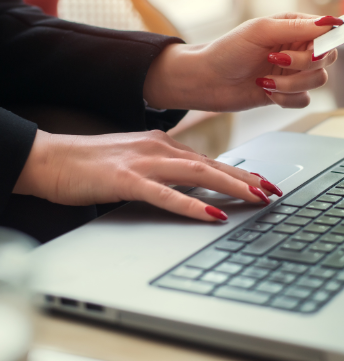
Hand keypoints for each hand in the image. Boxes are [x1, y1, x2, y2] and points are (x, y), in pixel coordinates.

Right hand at [13, 129, 281, 220]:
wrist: (52, 158)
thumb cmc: (94, 163)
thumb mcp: (138, 162)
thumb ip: (166, 170)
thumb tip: (194, 185)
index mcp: (164, 145)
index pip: (211, 160)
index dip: (241, 172)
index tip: (264, 183)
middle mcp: (160, 149)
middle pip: (213, 164)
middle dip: (247, 179)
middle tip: (274, 191)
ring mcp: (144, 162)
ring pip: (198, 173)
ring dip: (231, 186)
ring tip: (257, 199)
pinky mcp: (125, 179)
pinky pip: (165, 194)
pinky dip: (191, 205)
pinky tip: (212, 215)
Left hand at [143, 13, 342, 111]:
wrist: (207, 81)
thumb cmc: (228, 50)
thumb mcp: (260, 31)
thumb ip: (297, 27)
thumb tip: (331, 22)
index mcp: (294, 28)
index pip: (327, 33)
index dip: (332, 39)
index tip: (335, 42)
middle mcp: (297, 49)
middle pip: (327, 59)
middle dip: (304, 64)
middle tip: (277, 60)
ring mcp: (293, 73)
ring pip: (317, 81)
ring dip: (291, 84)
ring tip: (265, 79)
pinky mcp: (286, 93)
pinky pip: (303, 100)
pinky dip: (286, 98)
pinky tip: (266, 91)